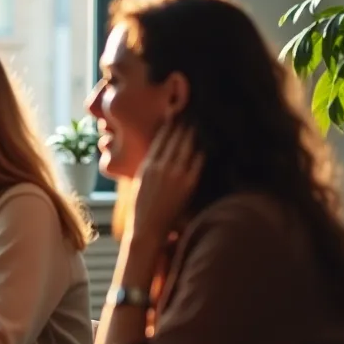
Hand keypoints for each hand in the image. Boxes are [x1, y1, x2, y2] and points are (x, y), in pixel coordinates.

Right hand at [132, 123, 202, 242]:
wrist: (147, 228)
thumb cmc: (141, 207)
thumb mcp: (138, 182)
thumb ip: (146, 167)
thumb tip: (154, 155)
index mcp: (147, 165)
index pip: (159, 139)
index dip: (168, 126)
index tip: (174, 116)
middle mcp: (161, 167)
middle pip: (174, 139)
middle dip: (183, 126)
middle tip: (190, 115)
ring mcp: (175, 175)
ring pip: (186, 148)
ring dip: (192, 135)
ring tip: (197, 125)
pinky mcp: (187, 184)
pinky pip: (197, 163)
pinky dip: (201, 153)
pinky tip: (205, 145)